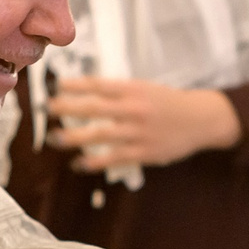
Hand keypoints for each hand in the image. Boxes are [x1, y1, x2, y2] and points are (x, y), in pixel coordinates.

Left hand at [49, 77, 241, 169]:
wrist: (201, 119)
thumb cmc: (168, 103)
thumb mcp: (145, 89)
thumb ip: (119, 92)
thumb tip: (85, 94)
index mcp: (134, 89)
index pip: (98, 85)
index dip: (74, 85)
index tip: (55, 86)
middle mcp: (134, 109)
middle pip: (93, 108)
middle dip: (67, 108)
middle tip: (47, 110)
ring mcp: (138, 132)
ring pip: (99, 134)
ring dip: (74, 137)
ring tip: (55, 138)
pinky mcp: (144, 152)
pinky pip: (114, 158)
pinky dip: (94, 161)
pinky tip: (79, 163)